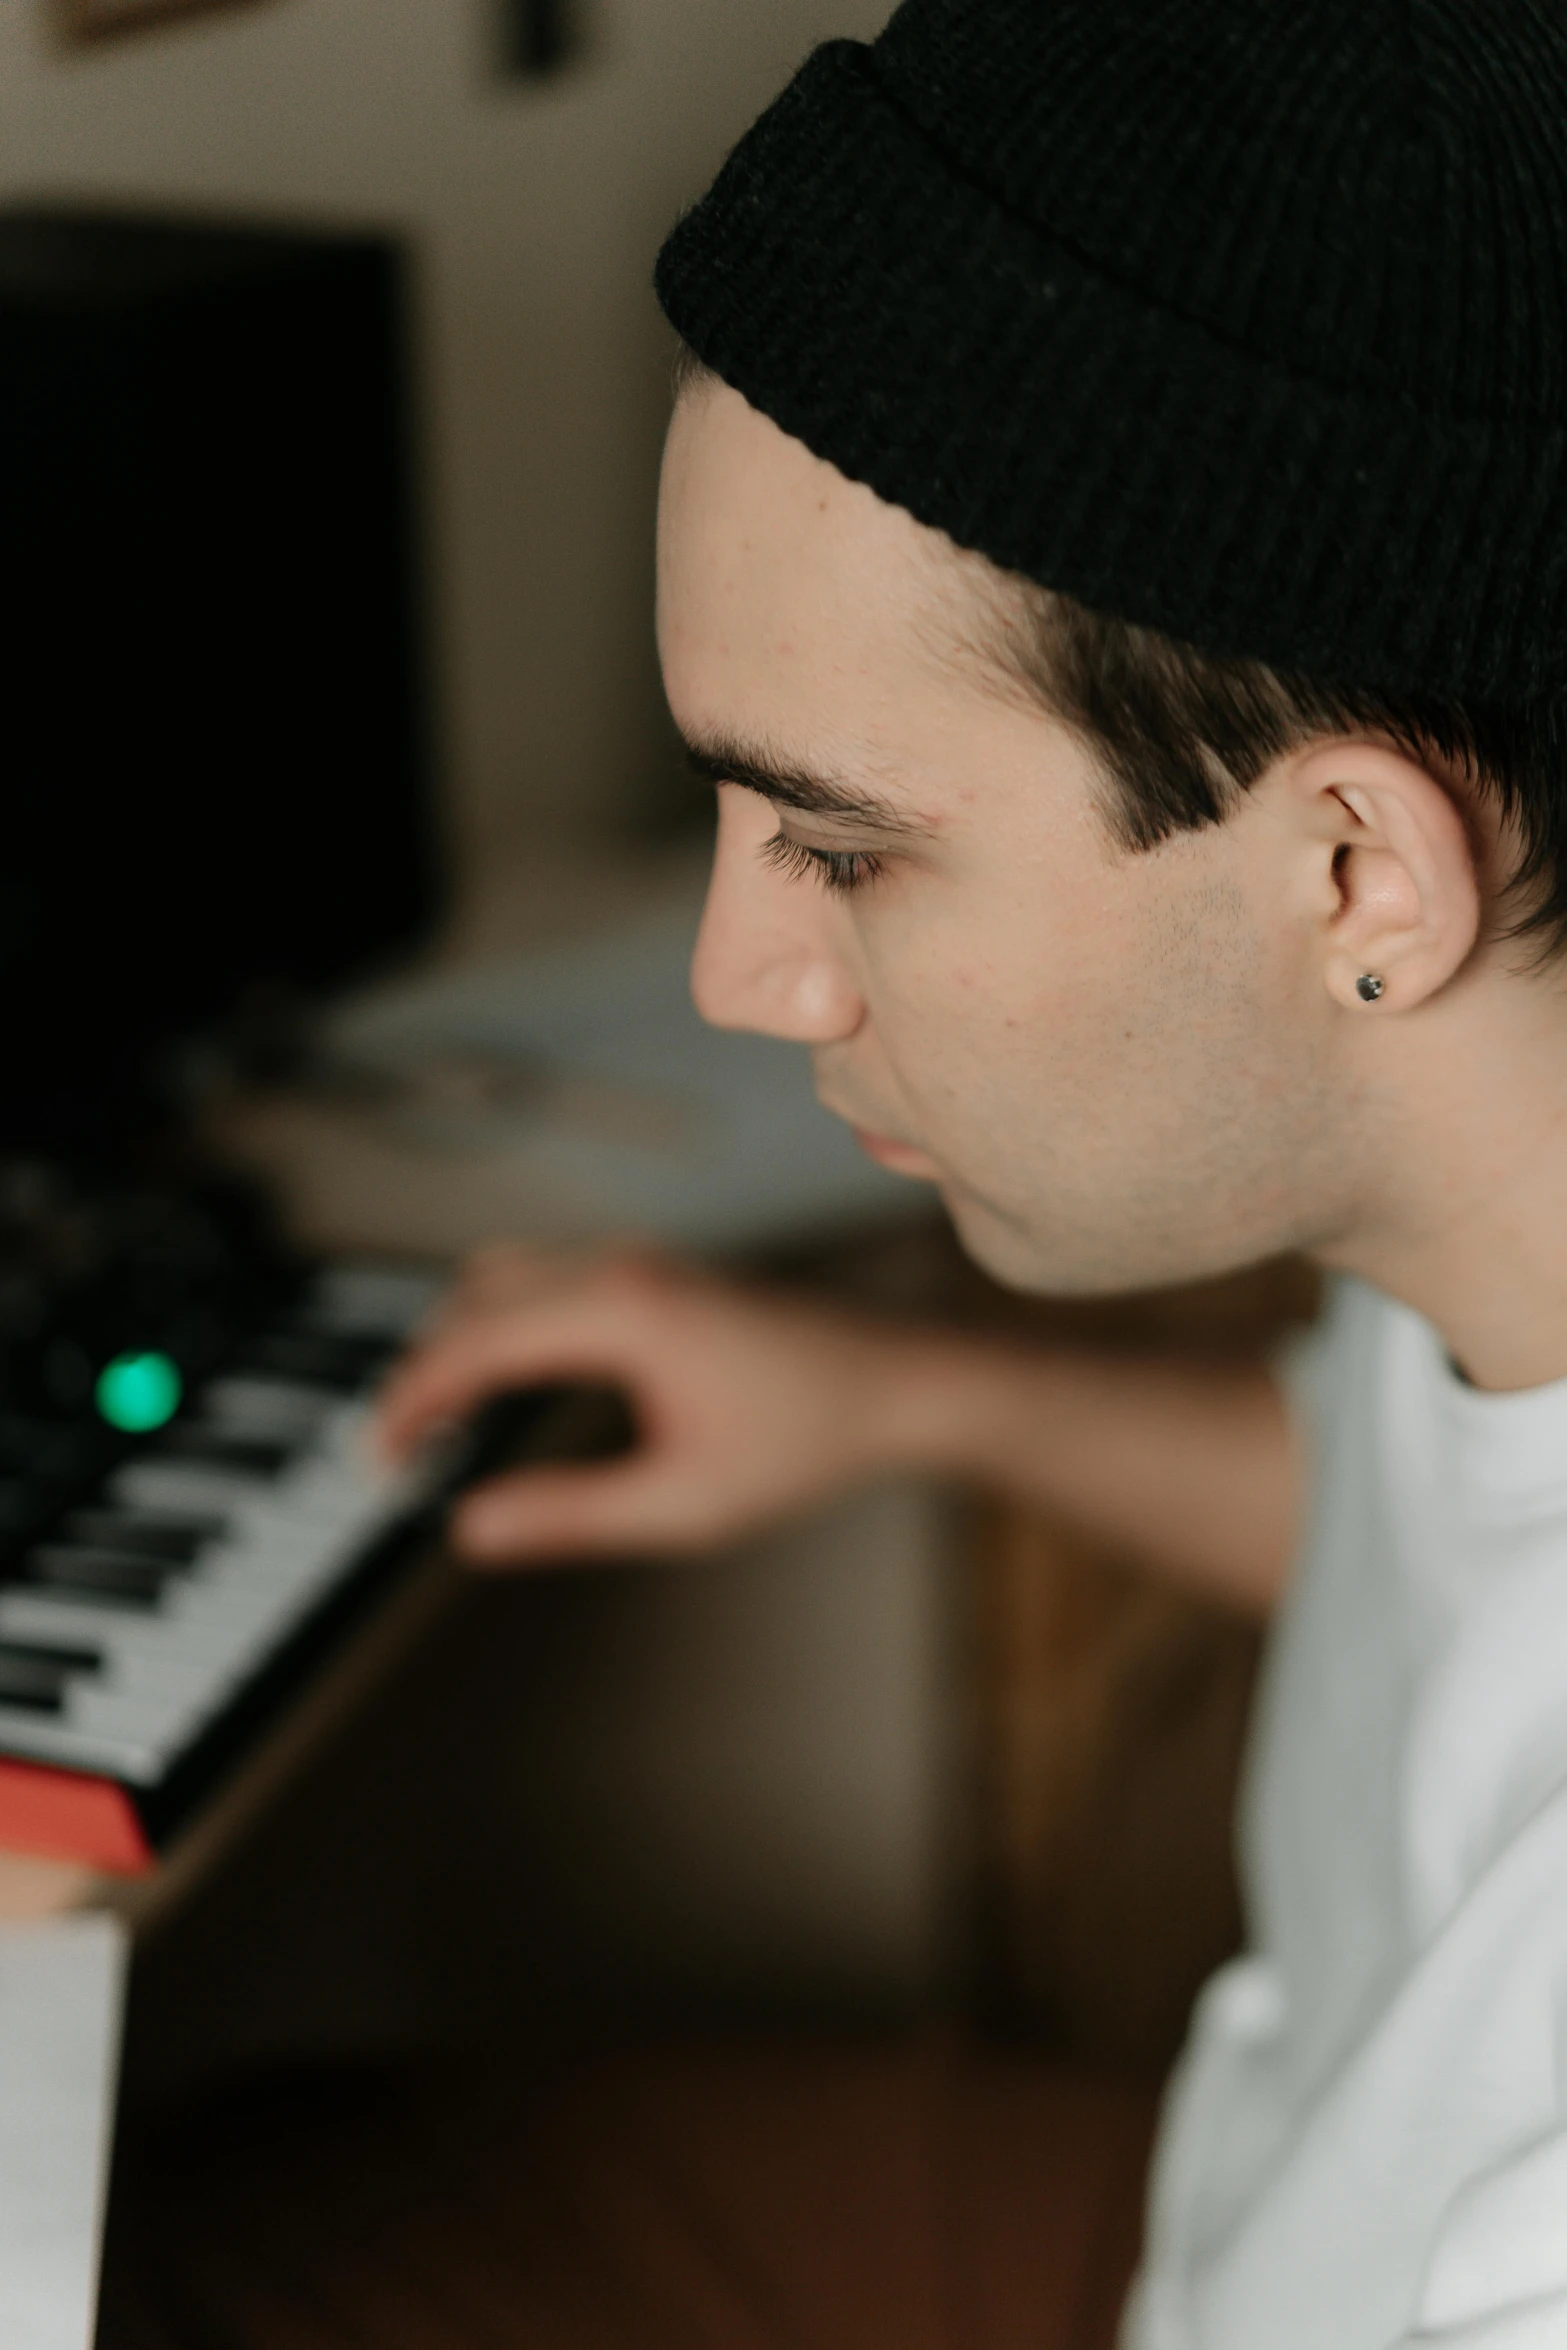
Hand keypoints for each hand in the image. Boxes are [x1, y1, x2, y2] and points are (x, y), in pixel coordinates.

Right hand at [375, 1244, 918, 1564]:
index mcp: (621, 1315)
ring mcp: (636, 1262)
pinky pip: (542, 1279)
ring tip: (437, 1428)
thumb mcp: (685, 1505)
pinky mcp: (651, 1273)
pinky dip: (498, 1325)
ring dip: (456, 1342)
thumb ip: (570, 1516)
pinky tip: (500, 1387)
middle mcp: (619, 1270)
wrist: (896, 1383)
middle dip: (419, 1375)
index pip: (470, 1345)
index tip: (378, 1467)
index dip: (408, 1406)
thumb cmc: (805, 1440)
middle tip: (393, 1458)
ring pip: (501, 1280)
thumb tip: (469, 1528)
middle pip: (470, 1302)